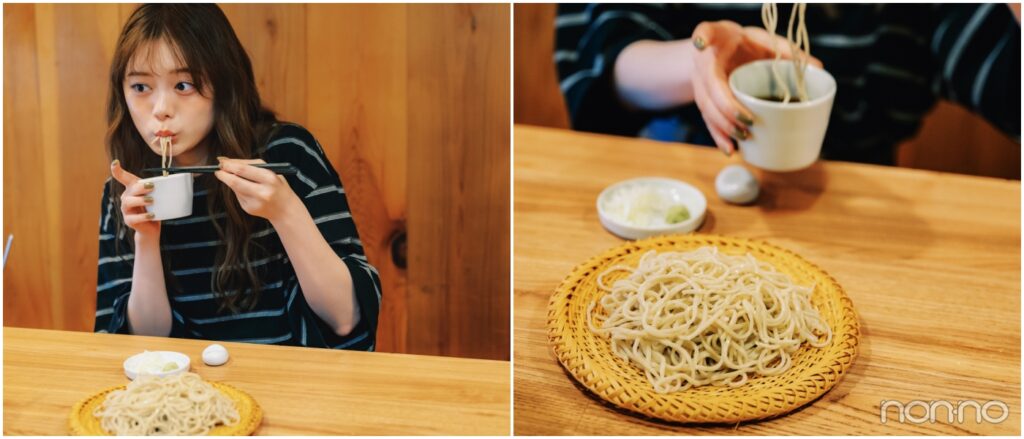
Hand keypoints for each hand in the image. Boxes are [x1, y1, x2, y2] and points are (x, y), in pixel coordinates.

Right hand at [111, 160, 159, 238]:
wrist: (150, 228)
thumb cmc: (154, 208)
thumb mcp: (157, 197)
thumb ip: (162, 189)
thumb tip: (177, 181)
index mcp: (132, 189)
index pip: (123, 177)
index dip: (117, 170)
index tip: (115, 163)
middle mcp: (126, 197)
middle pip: (130, 189)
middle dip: (140, 186)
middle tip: (152, 186)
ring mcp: (126, 209)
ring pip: (128, 202)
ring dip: (140, 200)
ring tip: (152, 200)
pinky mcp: (129, 221)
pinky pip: (134, 218)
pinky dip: (143, 216)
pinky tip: (152, 215)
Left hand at [214, 158, 298, 222]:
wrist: (286, 209)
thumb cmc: (278, 186)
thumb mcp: (270, 172)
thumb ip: (251, 166)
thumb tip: (226, 161)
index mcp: (269, 178)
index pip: (242, 169)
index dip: (228, 165)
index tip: (221, 161)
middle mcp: (262, 192)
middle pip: (235, 181)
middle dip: (223, 174)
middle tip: (218, 170)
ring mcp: (255, 202)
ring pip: (234, 188)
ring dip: (230, 181)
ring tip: (234, 178)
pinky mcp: (249, 209)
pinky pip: (238, 196)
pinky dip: (238, 191)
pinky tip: (247, 191)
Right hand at [691, 20, 823, 153]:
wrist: (721, 52)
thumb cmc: (744, 43)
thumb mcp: (762, 38)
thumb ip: (785, 49)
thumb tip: (818, 68)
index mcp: (717, 39)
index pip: (706, 33)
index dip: (703, 38)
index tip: (702, 43)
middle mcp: (703, 64)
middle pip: (709, 90)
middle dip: (727, 109)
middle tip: (749, 121)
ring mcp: (700, 85)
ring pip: (707, 110)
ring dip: (724, 127)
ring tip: (744, 137)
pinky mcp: (705, 102)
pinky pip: (708, 121)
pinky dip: (719, 137)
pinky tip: (730, 150)